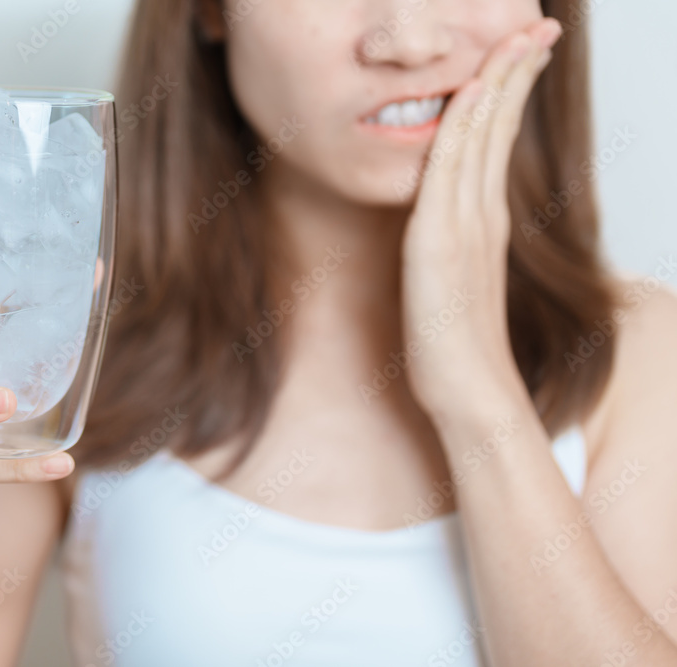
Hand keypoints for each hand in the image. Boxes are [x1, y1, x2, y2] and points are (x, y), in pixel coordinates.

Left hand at [400, 19, 562, 421]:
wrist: (468, 391)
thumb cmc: (457, 346)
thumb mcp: (455, 282)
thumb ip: (453, 248)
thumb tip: (445, 233)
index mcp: (483, 221)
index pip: (496, 142)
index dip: (509, 93)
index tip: (523, 53)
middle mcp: (479, 215)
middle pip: (496, 128)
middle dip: (514, 72)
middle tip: (539, 27)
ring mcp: (463, 226)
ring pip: (478, 139)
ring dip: (494, 84)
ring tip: (517, 40)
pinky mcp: (437, 244)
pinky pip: (449, 173)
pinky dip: (461, 129)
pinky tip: (467, 95)